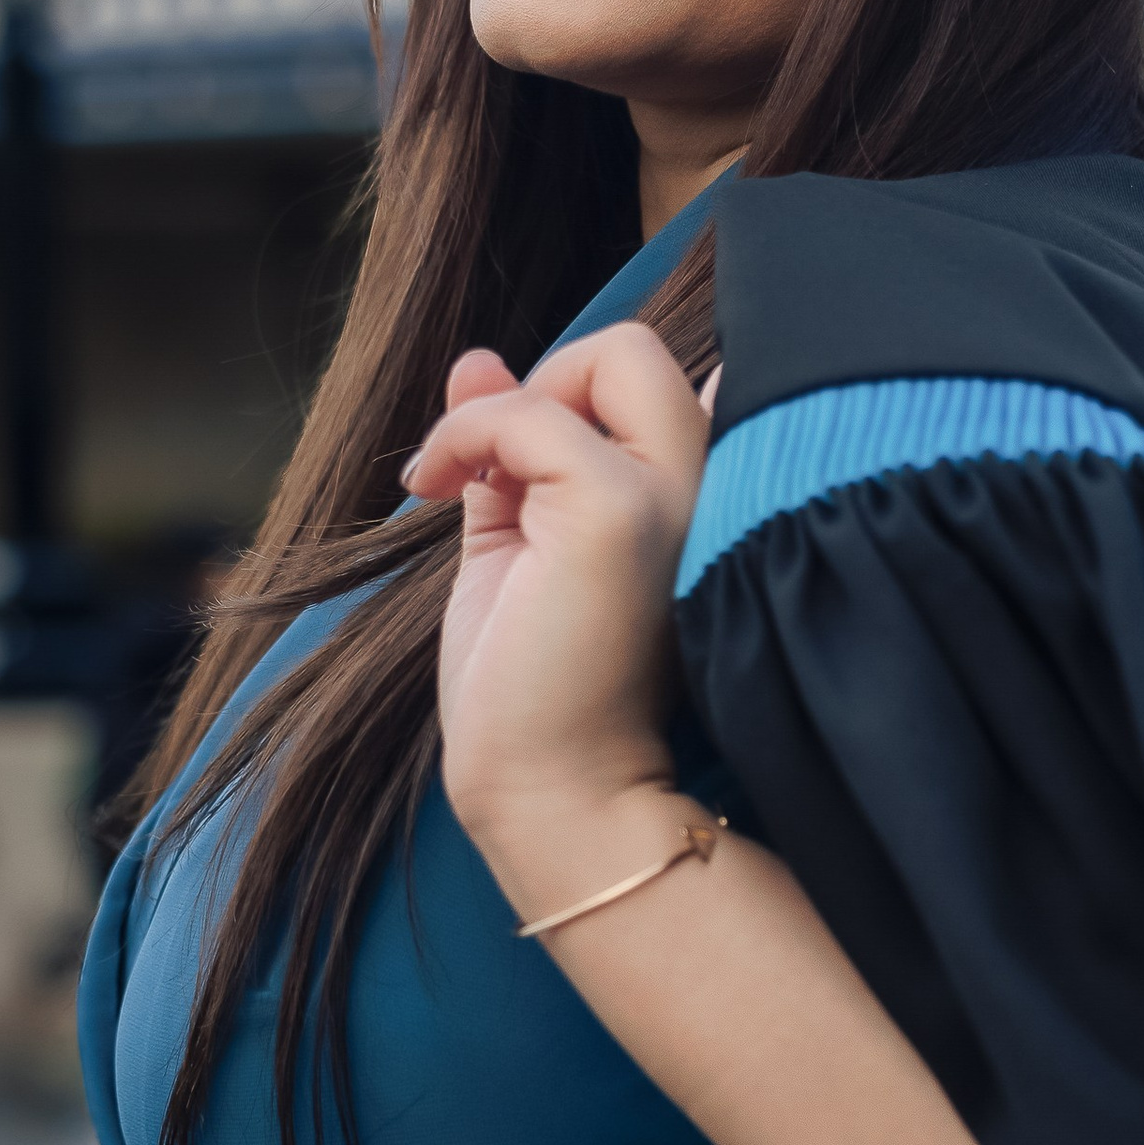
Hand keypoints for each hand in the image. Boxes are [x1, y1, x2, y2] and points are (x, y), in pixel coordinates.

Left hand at [402, 324, 709, 889]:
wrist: (554, 795)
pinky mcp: (617, 512)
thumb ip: (511, 447)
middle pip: (641, 349)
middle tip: (490, 469)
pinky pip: (527, 412)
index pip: (651, 383)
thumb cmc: (538, 692)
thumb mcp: (518, 541)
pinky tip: (430, 488)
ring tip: (451, 482)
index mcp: (697, 498)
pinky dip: (462, 432)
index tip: (506, 468)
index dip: (569, 398)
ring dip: (499, 409)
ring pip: (610, 354)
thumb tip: (478, 359)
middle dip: (547, 382)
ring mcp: (675, 495)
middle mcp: (712, 487)